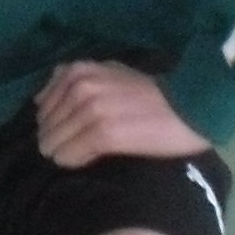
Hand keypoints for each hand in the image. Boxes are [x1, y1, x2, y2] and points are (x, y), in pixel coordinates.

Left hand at [34, 60, 209, 167]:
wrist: (191, 107)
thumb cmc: (155, 94)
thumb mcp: (113, 73)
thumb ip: (82, 79)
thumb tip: (45, 97)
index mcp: (80, 71)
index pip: (43, 102)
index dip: (49, 120)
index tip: (59, 133)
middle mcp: (81, 86)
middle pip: (46, 122)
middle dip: (51, 137)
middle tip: (61, 150)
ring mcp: (91, 110)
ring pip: (54, 139)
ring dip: (57, 151)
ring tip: (67, 158)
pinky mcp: (104, 134)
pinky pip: (71, 152)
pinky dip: (69, 160)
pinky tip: (76, 164)